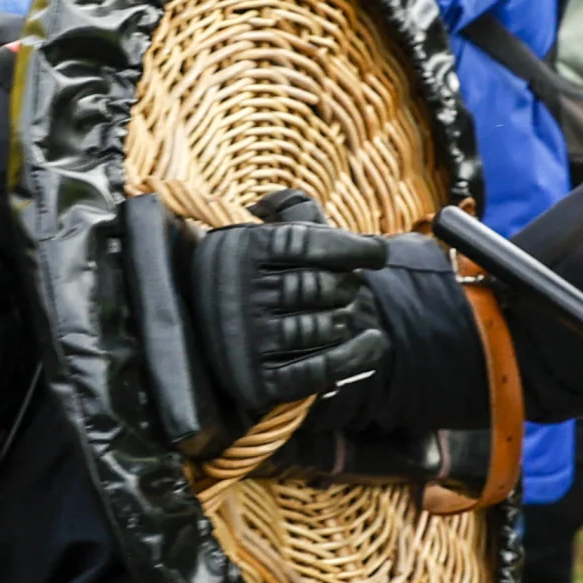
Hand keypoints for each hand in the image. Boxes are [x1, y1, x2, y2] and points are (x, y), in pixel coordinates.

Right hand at [189, 190, 391, 429]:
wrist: (204, 335)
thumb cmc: (251, 275)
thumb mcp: (262, 235)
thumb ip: (290, 210)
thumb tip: (283, 201)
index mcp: (239, 251)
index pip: (307, 243)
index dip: (352, 247)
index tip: (379, 254)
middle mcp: (237, 294)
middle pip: (319, 286)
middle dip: (348, 286)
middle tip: (350, 289)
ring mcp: (245, 341)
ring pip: (321, 327)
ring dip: (346, 320)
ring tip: (345, 315)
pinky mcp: (257, 381)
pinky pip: (320, 369)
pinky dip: (356, 355)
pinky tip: (375, 342)